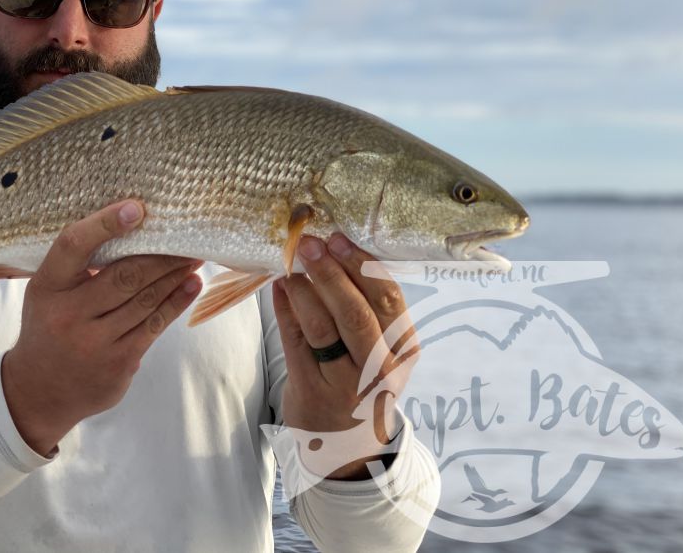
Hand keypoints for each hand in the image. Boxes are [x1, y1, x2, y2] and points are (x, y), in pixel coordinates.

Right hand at [2, 199, 202, 455]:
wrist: (38, 391)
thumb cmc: (49, 325)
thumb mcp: (47, 292)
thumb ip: (78, 266)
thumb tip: (134, 230)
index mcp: (47, 287)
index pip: (73, 245)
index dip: (105, 224)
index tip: (137, 209)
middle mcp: (67, 314)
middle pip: (124, 275)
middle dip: (161, 256)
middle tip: (186, 238)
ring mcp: (94, 342)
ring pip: (145, 300)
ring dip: (175, 276)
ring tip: (194, 258)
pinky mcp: (118, 363)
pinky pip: (154, 326)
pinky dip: (176, 302)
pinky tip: (190, 286)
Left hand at [273, 232, 418, 479]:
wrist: (349, 446)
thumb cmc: (364, 381)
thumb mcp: (382, 348)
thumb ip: (368, 307)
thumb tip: (335, 250)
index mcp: (403, 347)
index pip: (387, 297)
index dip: (361, 264)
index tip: (338, 238)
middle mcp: (379, 368)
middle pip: (355, 312)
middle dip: (329, 272)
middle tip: (308, 243)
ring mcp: (345, 384)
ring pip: (322, 327)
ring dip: (302, 289)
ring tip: (290, 264)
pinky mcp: (312, 392)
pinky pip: (295, 342)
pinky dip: (285, 310)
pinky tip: (279, 289)